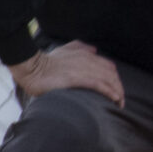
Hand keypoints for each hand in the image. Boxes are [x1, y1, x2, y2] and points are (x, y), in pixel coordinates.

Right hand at [9, 41, 123, 104]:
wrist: (31, 67)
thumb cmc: (46, 61)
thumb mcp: (65, 50)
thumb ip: (80, 47)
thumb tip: (94, 50)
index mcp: (87, 55)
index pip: (109, 67)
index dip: (115, 79)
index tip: (117, 90)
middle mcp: (88, 60)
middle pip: (112, 75)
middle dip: (119, 88)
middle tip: (120, 101)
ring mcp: (83, 69)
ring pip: (108, 80)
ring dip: (118, 92)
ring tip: (119, 103)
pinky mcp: (76, 78)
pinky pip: (99, 84)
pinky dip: (109, 91)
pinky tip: (114, 98)